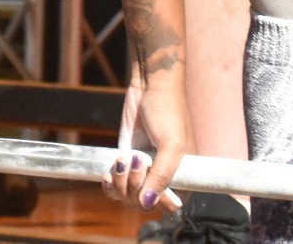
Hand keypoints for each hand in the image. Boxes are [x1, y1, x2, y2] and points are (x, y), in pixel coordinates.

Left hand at [105, 70, 189, 212]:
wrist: (150, 86)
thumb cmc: (168, 111)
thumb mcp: (171, 143)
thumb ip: (161, 175)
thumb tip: (146, 203)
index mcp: (184, 177)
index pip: (170, 206)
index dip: (157, 201)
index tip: (149, 185)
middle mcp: (163, 177)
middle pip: (145, 204)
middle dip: (135, 187)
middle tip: (136, 160)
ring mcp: (144, 171)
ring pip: (128, 197)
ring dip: (121, 183)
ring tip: (123, 159)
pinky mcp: (127, 163)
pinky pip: (116, 187)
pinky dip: (110, 184)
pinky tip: (108, 173)